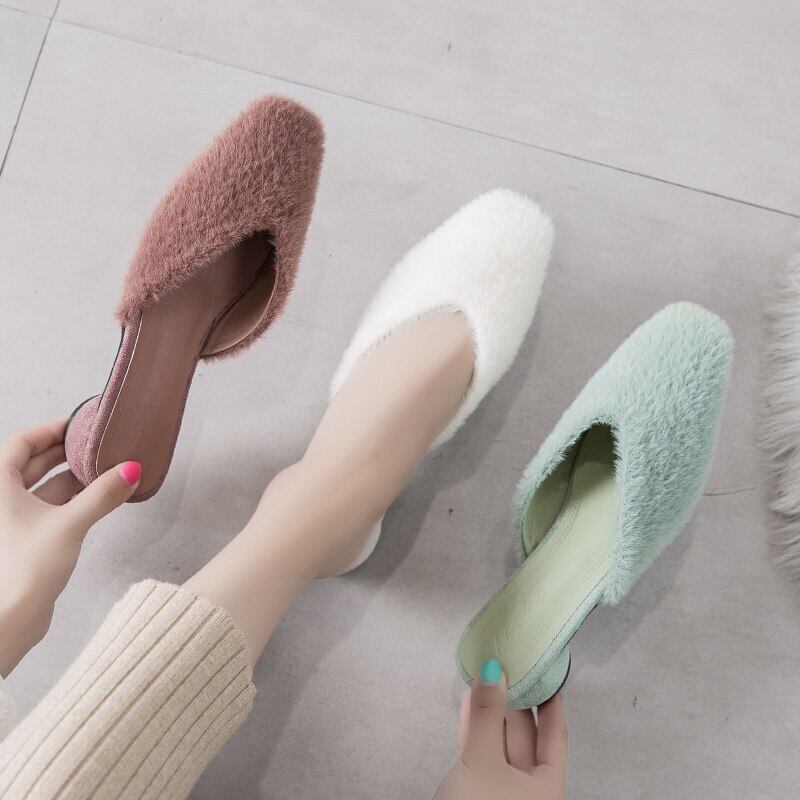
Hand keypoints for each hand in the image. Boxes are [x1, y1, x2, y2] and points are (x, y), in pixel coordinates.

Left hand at [0, 418, 140, 675]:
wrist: (12, 617)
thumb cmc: (25, 570)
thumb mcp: (70, 524)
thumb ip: (103, 495)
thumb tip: (131, 470)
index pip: (21, 443)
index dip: (49, 430)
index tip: (75, 424)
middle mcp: (2, 501)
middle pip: (30, 463)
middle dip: (62, 452)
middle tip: (92, 443)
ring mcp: (12, 521)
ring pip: (41, 487)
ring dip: (69, 477)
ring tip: (101, 468)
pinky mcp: (25, 539)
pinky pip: (48, 507)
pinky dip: (70, 499)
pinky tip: (94, 497)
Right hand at [434, 660, 566, 799]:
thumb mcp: (481, 759)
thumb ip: (486, 714)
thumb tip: (494, 669)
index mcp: (549, 787)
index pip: (555, 733)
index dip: (550, 699)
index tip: (543, 669)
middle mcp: (532, 791)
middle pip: (527, 737)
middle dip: (514, 700)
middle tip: (507, 664)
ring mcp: (504, 793)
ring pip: (501, 745)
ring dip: (490, 713)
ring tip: (483, 678)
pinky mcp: (479, 794)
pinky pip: (483, 756)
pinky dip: (475, 730)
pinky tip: (467, 706)